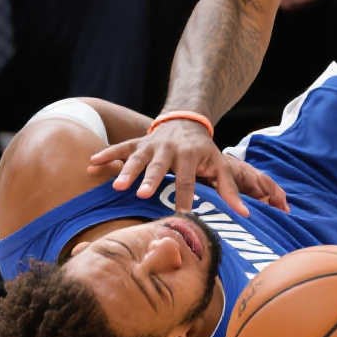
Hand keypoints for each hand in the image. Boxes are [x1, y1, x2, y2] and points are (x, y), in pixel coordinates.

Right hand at [89, 117, 287, 216]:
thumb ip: (229, 190)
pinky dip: (106, 155)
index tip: (183, 213)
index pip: (188, 178)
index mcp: (191, 155)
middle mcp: (170, 149)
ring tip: (117, 186)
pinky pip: (120, 148)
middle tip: (143, 194)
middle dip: (151, 180)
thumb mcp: (220, 166)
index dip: (186, 195)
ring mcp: (151, 144)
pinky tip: (90, 164)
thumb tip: (247, 214)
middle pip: (160, 166)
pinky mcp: (138, 142)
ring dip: (127, 170)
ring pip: (138, 157)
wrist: (187, 121)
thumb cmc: (205, 152)